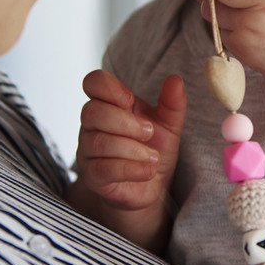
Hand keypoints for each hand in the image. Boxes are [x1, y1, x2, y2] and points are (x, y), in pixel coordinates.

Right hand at [75, 70, 185, 211]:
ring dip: (132, 149)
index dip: (108, 87)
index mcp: (109, 104)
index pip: (93, 82)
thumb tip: (175, 80)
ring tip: (154, 156)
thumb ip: (172, 103)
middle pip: (92, 112)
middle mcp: (92, 125)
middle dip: (124, 122)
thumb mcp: (169, 124)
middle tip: (149, 132)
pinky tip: (148, 170)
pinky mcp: (93, 177)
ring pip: (99, 143)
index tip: (130, 100)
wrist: (151, 185)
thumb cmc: (153, 147)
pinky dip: (130, 169)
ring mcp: (89, 151)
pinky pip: (104, 169)